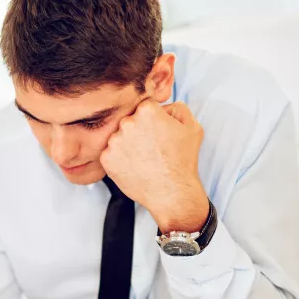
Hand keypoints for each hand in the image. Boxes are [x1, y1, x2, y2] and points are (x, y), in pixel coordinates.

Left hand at [100, 100, 208, 232]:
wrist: (172, 192)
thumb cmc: (183, 161)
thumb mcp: (191, 127)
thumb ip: (177, 108)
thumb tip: (164, 106)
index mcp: (147, 111)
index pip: (144, 106)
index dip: (152, 118)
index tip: (157, 130)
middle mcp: (127, 123)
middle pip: (129, 120)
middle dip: (138, 130)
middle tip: (151, 147)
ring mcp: (114, 141)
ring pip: (119, 137)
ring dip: (127, 144)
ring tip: (143, 158)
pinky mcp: (106, 158)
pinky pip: (110, 153)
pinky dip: (120, 159)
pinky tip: (134, 166)